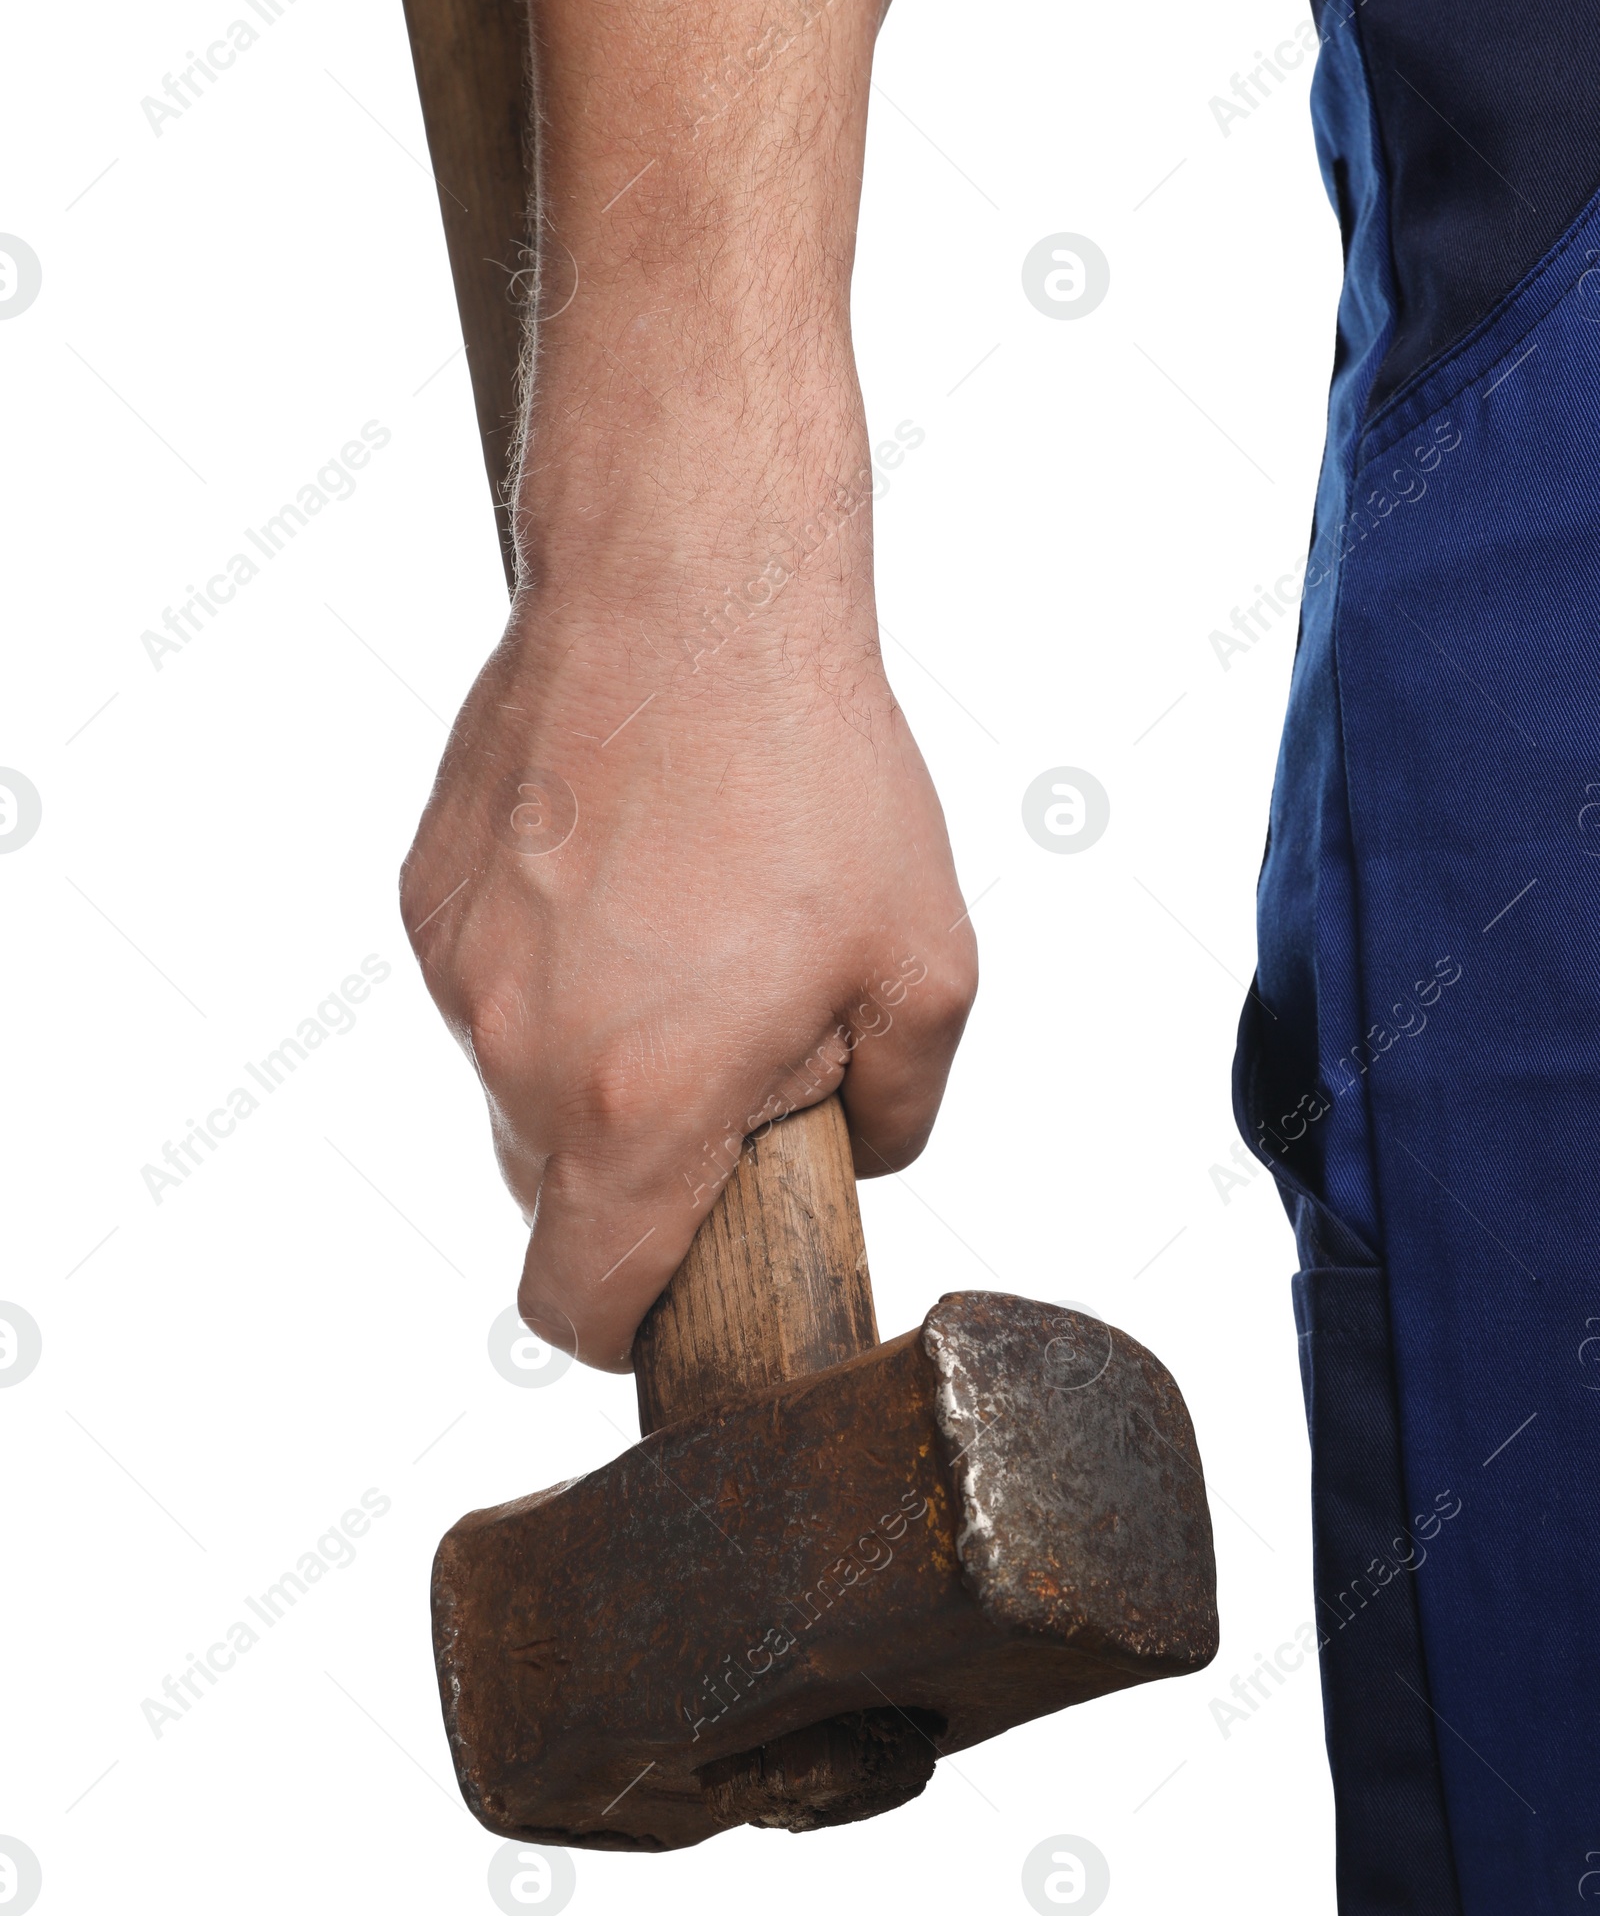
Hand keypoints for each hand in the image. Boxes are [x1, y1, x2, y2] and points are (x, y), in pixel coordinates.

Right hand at [400, 0, 969, 1373]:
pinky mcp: (427, 896)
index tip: (673, 1285)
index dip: (627, 1325)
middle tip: (730, 1060)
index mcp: (640, 1107)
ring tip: (683, 939)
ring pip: (519, 1086)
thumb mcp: (927, 971)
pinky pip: (488, 989)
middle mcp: (520, 1057)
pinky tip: (624, 877)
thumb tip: (850, 1160)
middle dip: (638, 1170)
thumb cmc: (820, 779)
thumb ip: (895, 1118)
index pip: (577, 1305)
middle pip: (553, 1196)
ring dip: (594, 1062)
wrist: (693, 590)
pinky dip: (552, 973)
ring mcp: (457, 973)